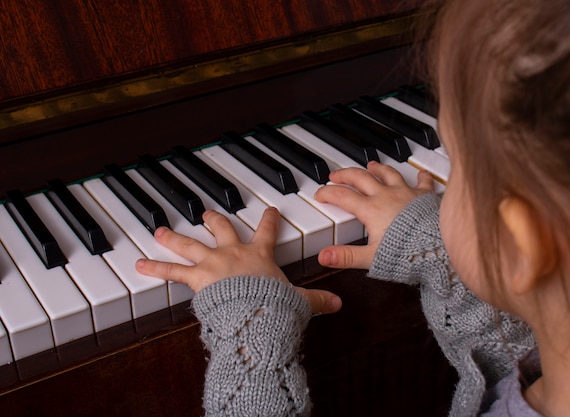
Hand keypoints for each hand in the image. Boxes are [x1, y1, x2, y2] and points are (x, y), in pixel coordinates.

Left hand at [135, 207, 341, 314]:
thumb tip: (338, 304)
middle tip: (207, 214)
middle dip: (213, 220)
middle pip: (221, 229)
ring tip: (158, 231)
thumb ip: (316, 300)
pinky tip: (140, 263)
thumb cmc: (274, 306)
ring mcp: (212, 263)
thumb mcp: (299, 302)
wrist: (254, 314)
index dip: (270, 219)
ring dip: (173, 237)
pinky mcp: (197, 279)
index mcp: (260, 256)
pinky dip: (155, 268)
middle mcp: (233, 253)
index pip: (268, 232)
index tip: (270, 210)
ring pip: (189, 244)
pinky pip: (172, 272)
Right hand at [315, 161, 434, 269]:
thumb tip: (324, 256)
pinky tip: (421, 173)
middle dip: (346, 174)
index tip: (320, 193)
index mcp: (371, 210)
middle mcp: (387, 196)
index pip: (342, 196)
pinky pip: (422, 182)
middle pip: (361, 178)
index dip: (328, 193)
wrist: (438, 248)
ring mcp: (407, 194)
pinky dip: (420, 177)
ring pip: (388, 174)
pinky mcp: (425, 197)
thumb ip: (346, 256)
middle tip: (336, 174)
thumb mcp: (371, 258)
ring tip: (372, 164)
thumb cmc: (408, 254)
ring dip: (378, 169)